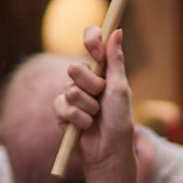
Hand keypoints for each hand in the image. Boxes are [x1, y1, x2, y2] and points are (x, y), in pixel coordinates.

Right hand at [54, 25, 133, 171]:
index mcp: (102, 69)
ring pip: (70, 89)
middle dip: (90, 85)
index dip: (91, 40)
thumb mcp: (120, 88)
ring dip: (87, 106)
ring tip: (96, 117)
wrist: (109, 151)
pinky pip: (62, 106)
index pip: (91, 41)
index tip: (96, 51)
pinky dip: (78, 118)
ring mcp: (72, 95)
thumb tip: (117, 31)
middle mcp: (85, 79)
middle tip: (101, 97)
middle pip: (75, 67)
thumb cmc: (120, 121)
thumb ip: (115, 60)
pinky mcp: (62, 112)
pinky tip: (86, 126)